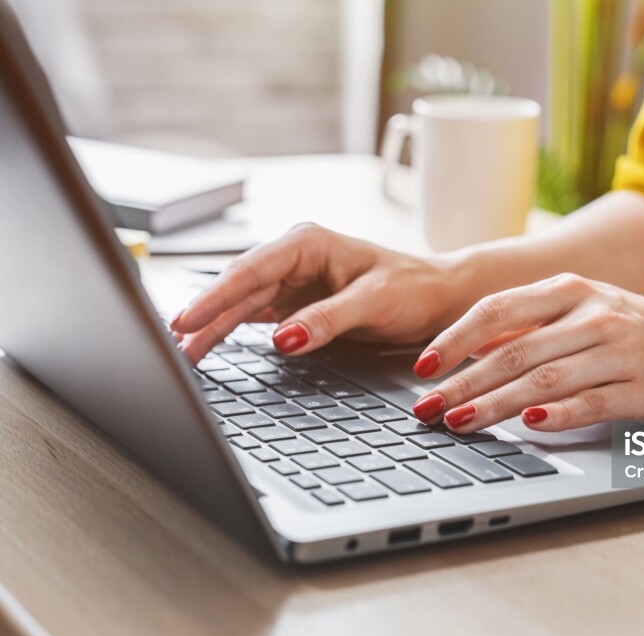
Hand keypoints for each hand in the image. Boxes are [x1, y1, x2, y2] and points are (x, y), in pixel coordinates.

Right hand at [171, 223, 460, 363]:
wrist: (438, 298)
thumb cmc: (413, 289)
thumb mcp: (373, 302)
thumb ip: (328, 319)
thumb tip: (284, 338)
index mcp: (308, 244)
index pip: (251, 270)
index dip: (215, 296)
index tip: (187, 319)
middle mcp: (294, 259)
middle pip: (237, 288)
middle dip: (203, 314)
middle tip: (173, 344)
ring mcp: (292, 282)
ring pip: (240, 305)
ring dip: (212, 327)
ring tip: (183, 352)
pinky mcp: (296, 304)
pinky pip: (254, 317)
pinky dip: (231, 332)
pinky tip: (207, 346)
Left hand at [410, 274, 643, 431]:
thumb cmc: (638, 330)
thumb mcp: (584, 311)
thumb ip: (533, 325)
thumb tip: (469, 350)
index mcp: (570, 290)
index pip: (498, 309)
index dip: (454, 338)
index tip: (423, 367)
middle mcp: (591, 315)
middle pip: (514, 350)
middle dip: (462, 382)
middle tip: (427, 408)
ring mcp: (618, 350)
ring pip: (545, 379)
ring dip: (496, 404)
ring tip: (460, 422)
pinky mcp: (642, 386)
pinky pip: (592, 401)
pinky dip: (557, 415)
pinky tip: (528, 427)